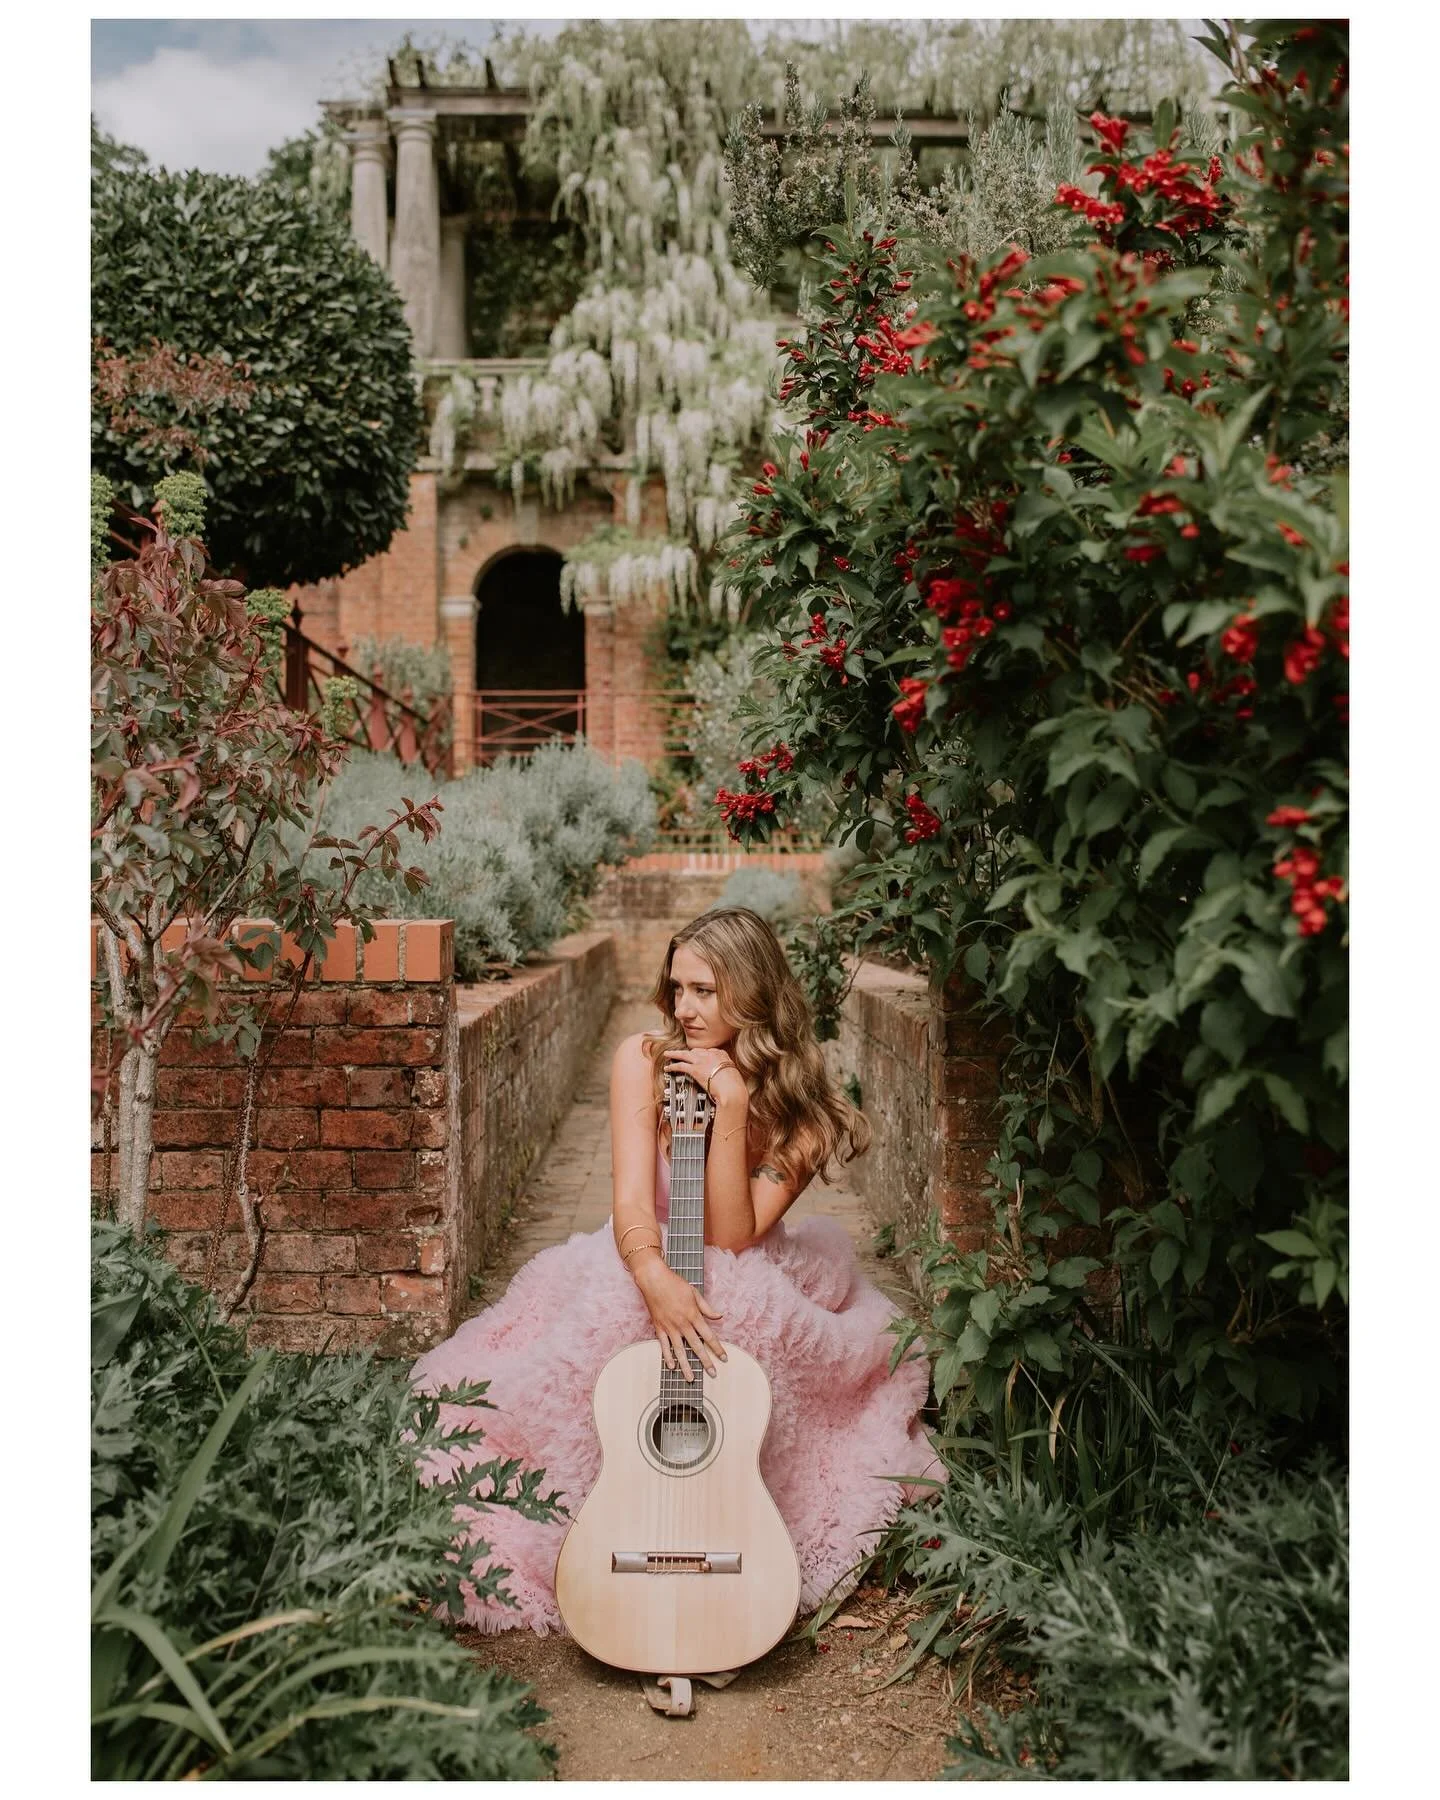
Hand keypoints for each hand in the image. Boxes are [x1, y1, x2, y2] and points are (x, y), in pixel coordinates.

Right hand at [631, 1254, 726, 1380]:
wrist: (654, 1279)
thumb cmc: (675, 1284)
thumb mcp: (695, 1293)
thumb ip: (707, 1308)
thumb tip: (719, 1316)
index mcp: (693, 1315)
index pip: (709, 1336)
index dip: (717, 1348)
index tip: (724, 1358)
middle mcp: (682, 1324)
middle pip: (696, 1346)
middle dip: (706, 1361)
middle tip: (713, 1374)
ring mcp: (670, 1327)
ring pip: (680, 1350)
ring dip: (686, 1365)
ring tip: (691, 1378)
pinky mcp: (659, 1327)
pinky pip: (664, 1345)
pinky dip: (667, 1357)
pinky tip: (671, 1367)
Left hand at [663, 1047, 745, 1105]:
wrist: (731, 1090)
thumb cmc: (734, 1086)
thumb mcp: (733, 1073)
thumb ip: (726, 1070)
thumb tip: (724, 1074)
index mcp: (721, 1054)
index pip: (708, 1051)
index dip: (701, 1054)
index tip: (698, 1057)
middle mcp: (711, 1055)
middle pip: (695, 1051)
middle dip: (687, 1053)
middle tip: (680, 1054)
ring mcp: (702, 1061)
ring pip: (684, 1054)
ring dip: (674, 1054)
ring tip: (668, 1054)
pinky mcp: (695, 1069)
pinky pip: (681, 1065)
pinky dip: (673, 1066)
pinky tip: (668, 1068)